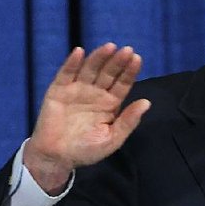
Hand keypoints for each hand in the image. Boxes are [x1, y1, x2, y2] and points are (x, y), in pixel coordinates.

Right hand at [23, 43, 150, 193]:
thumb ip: (128, 121)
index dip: (129, 72)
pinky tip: (80, 52)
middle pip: (108, 73)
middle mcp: (95, 93)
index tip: (137, 59)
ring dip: (99, 57)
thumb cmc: (86, 150)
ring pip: (90, 69)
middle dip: (118, 62)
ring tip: (110, 47)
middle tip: (127, 50)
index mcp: (110, 104)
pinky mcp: (58, 91)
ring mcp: (77, 90)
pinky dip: (72, 63)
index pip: (122, 84)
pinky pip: (66, 74)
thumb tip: (147, 103)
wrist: (57, 158)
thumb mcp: (112, 139)